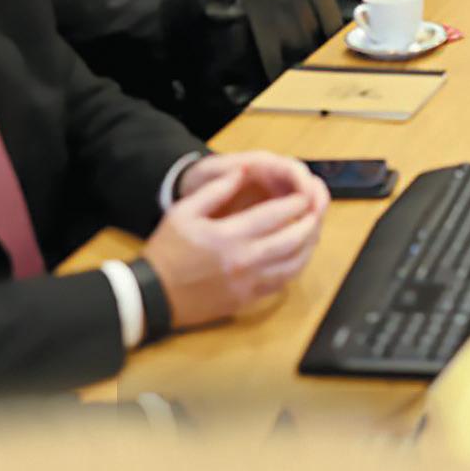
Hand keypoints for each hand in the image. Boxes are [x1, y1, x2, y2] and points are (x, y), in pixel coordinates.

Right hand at [146, 160, 327, 328]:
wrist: (153, 295)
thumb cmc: (167, 251)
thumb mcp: (183, 212)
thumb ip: (215, 190)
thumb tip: (242, 171)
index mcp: (229, 236)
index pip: (276, 215)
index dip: (296, 203)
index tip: (305, 194)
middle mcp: (245, 260)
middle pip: (294, 240)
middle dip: (311, 222)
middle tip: (316, 211)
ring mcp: (249, 283)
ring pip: (295, 265)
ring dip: (309, 246)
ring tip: (313, 231)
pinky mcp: (248, 299)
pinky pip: (283, 284)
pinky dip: (296, 268)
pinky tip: (298, 256)